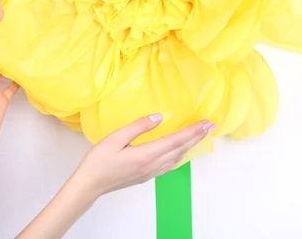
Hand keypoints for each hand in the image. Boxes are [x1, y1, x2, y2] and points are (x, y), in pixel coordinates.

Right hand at [73, 115, 214, 196]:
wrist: (90, 184)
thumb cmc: (99, 160)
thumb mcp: (116, 138)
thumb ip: (138, 126)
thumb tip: (159, 117)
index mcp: (146, 155)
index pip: (176, 140)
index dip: (193, 131)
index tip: (206, 122)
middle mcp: (153, 165)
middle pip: (181, 149)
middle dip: (197, 137)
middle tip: (211, 126)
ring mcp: (151, 172)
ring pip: (178, 158)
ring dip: (191, 145)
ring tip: (200, 135)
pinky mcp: (147, 175)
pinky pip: (170, 164)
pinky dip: (181, 154)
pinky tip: (181, 150)